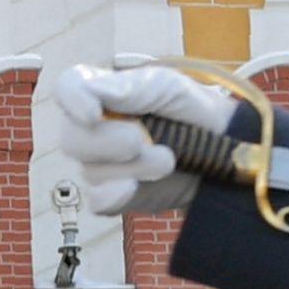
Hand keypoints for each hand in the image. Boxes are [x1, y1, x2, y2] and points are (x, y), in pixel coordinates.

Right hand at [49, 63, 232, 215]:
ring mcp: (100, 166)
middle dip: (108, 142)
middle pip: (72, 139)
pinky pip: (99, 202)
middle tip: (143, 140)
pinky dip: (116, 196)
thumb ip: (131, 87)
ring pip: (91, 173)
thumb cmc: (190, 108)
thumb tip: (94, 92)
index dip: (72, 100)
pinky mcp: (115, 196)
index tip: (92, 113)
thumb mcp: (167, 86)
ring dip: (132, 168)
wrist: (221, 146)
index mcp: (98, 92)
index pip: (67, 88)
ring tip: (169, 159)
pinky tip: (135, 187)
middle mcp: (91, 130)